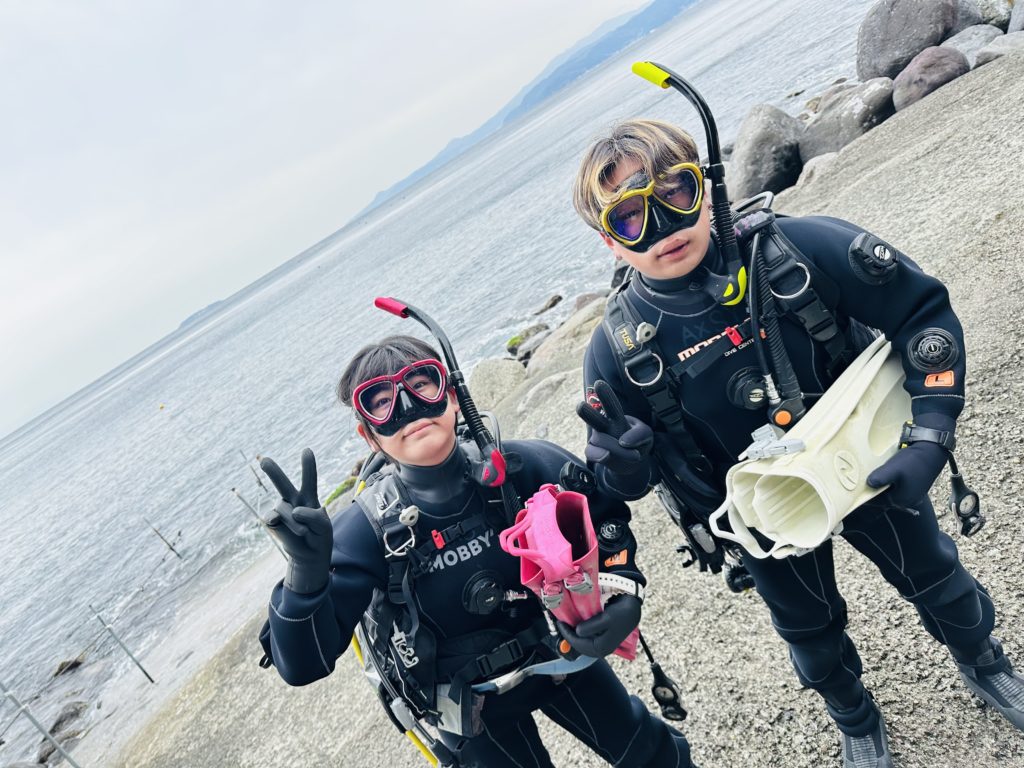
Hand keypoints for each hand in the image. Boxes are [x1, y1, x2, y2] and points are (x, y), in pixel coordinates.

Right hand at [261, 449, 333, 593]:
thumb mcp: (323, 526)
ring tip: (303, 531)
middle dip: (273, 472)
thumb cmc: (319, 535)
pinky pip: (272, 517)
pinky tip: (275, 521)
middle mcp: (292, 499)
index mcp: (308, 496)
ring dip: (295, 522)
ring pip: (284, 508)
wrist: (310, 555)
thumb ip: (313, 515)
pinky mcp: (273, 522)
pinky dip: (277, 521)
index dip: (307, 465)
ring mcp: (281, 510)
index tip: (306, 450)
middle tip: (263, 460)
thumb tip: (294, 510)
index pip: (308, 479)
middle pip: (282, 484)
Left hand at [557, 595, 640, 657]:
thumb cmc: (620, 613)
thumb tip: (577, 631)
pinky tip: (577, 626)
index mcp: (602, 647)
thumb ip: (591, 627)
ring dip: (574, 636)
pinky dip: (581, 635)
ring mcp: (604, 645)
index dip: (567, 634)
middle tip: (561, 624)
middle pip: (580, 647)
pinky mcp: (604, 639)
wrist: (633, 609)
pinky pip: (589, 640)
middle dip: (569, 636)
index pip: (579, 644)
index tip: (560, 623)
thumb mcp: (606, 618)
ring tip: (567, 625)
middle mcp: (602, 649)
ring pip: (584, 644)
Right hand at [577, 380, 653, 474]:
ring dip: (617, 448)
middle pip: (593, 416)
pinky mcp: (594, 452)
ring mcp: (597, 438)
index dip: (605, 394)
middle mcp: (603, 424)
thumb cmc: (638, 443)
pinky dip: (600, 455)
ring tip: (636, 455)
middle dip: (586, 411)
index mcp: (615, 415)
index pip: (610, 403)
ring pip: (600, 439)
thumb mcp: (647, 435)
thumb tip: (623, 441)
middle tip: (580, 406)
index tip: (599, 384)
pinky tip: (607, 456)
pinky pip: (592, 452)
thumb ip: (639, 435)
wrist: (632, 462)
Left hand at [867, 414, 952, 507]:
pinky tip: (885, 475)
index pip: (878, 502)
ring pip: (891, 493)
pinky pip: (898, 488)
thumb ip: (880, 478)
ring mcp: (913, 494)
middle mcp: (908, 500)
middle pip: (884, 498)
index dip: (866, 496)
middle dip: (873, 491)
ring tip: (872, 477)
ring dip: (882, 487)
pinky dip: (890, 483)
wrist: (932, 450)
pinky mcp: (915, 486)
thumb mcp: (893, 469)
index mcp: (901, 500)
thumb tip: (868, 484)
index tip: (855, 490)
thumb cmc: (913, 461)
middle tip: (861, 483)